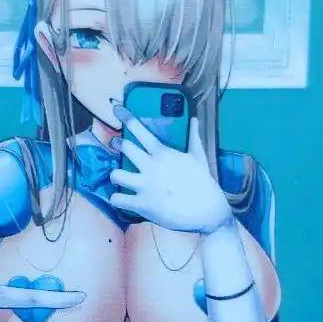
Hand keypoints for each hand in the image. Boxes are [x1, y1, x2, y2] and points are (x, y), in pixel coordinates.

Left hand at [108, 111, 232, 234]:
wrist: (208, 212)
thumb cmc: (204, 183)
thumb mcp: (198, 157)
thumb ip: (193, 137)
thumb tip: (194, 119)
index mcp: (163, 153)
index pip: (140, 130)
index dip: (126, 118)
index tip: (116, 109)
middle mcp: (150, 166)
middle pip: (124, 148)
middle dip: (117, 145)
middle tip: (115, 146)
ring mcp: (144, 186)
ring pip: (115, 174)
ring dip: (115, 175)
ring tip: (119, 177)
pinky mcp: (142, 204)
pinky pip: (117, 199)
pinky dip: (117, 199)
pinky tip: (121, 199)